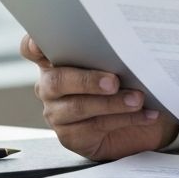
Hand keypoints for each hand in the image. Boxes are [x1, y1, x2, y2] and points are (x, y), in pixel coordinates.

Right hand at [21, 35, 178, 160]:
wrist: (142, 116)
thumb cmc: (126, 79)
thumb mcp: (118, 61)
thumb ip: (111, 51)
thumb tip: (129, 43)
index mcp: (55, 59)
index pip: (32, 49)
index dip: (34, 44)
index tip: (43, 41)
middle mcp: (50, 85)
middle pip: (57, 80)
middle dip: (87, 80)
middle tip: (114, 82)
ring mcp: (57, 112)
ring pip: (78, 106)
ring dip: (113, 103)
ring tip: (138, 99)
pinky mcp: (71, 136)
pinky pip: (96, 126)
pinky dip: (125, 118)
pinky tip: (146, 114)